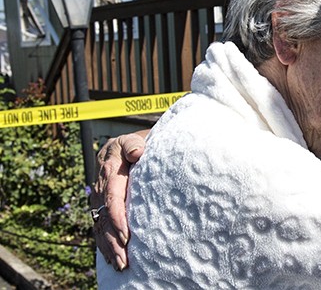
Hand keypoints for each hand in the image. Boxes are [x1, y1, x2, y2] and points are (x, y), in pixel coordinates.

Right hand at [91, 130, 147, 270]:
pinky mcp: (102, 209)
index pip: (112, 198)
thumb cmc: (131, 144)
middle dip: (114, 241)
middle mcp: (101, 190)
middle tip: (125, 260)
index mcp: (109, 173)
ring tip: (121, 265)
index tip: (126, 234)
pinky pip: (100, 229)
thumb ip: (133, 144)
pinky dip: (105, 245)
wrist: (120, 147)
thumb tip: (137, 151)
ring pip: (102, 228)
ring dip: (110, 248)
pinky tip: (113, 260)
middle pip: (105, 219)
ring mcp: (99, 201)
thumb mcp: (131, 139)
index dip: (118, 218)